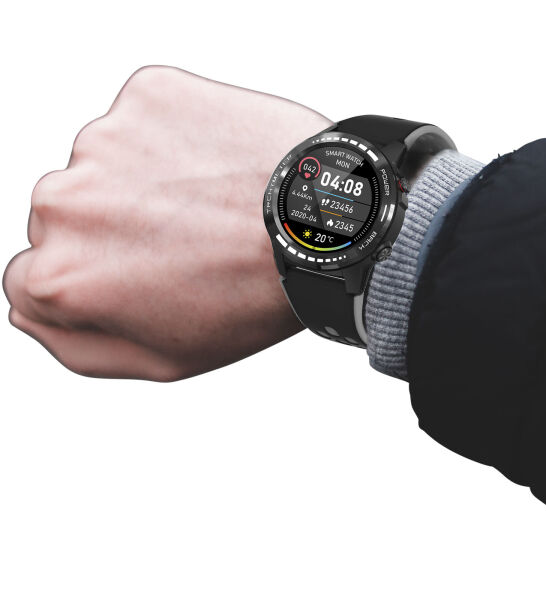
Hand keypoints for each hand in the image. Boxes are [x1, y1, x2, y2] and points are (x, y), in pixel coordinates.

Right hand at [3, 66, 330, 380]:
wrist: (318, 227)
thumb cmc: (249, 298)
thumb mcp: (161, 358)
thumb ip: (76, 344)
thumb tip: (32, 310)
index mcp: (61, 279)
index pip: (33, 278)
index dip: (92, 279)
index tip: (138, 274)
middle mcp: (64, 204)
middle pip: (63, 217)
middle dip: (111, 231)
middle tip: (182, 241)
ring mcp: (105, 141)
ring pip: (103, 167)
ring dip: (143, 183)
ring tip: (207, 205)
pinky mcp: (147, 96)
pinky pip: (143, 124)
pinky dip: (172, 142)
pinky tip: (215, 168)